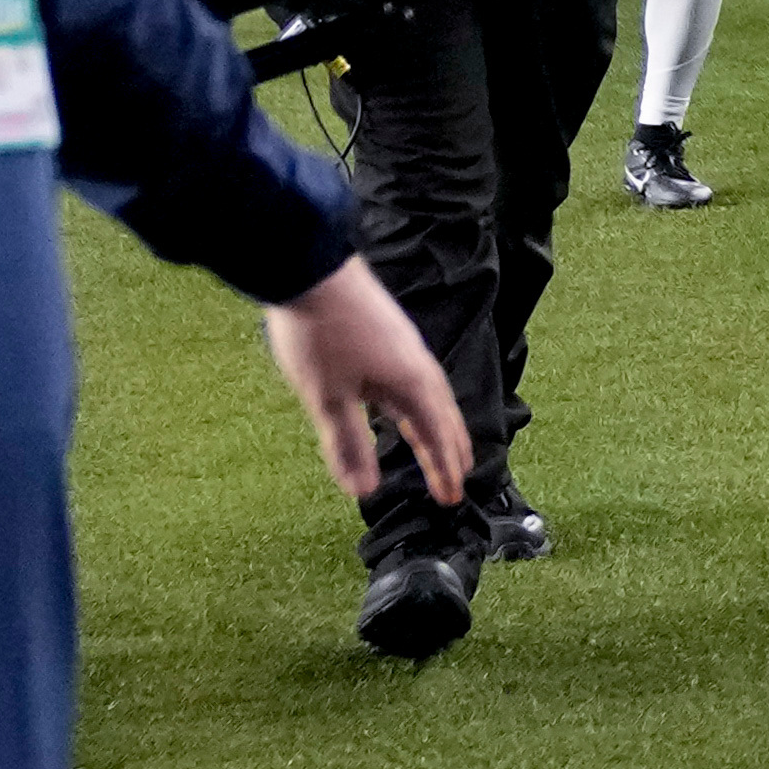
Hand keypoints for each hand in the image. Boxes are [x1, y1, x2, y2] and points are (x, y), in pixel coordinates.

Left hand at [261, 255, 467, 506]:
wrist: (311, 270)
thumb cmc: (319, 335)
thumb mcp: (327, 398)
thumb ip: (348, 445)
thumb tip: (363, 491)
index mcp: (411, 385)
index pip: (437, 436)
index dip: (444, 469)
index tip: (451, 497)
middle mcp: (419, 366)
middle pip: (444, 415)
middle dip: (451, 449)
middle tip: (457, 476)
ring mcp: (407, 348)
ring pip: (433, 397)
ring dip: (439, 426)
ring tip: (439, 445)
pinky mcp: (392, 336)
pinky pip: (418, 381)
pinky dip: (422, 405)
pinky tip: (402, 404)